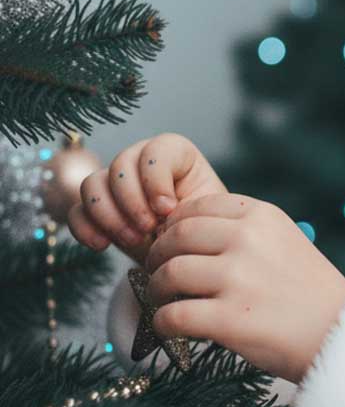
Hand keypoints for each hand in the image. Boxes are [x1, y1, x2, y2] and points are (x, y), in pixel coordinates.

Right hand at [67, 133, 227, 266]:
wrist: (188, 256)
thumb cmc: (203, 230)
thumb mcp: (206, 216)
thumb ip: (189, 206)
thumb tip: (163, 211)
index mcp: (176, 155)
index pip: (156, 150)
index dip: (156, 179)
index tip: (168, 209)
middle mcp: (141, 162)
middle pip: (120, 165)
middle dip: (132, 201)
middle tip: (148, 229)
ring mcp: (115, 184)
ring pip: (92, 184)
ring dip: (109, 215)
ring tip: (133, 240)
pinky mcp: (97, 210)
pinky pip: (76, 211)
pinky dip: (85, 228)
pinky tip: (102, 245)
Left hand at [143, 192, 344, 383]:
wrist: (343, 335)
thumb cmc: (312, 294)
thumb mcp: (287, 242)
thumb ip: (245, 232)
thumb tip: (185, 233)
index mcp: (263, 216)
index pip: (197, 207)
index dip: (174, 226)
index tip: (172, 244)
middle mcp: (248, 240)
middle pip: (176, 237)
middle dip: (158, 256)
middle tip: (157, 273)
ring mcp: (238, 279)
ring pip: (169, 274)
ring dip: (157, 290)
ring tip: (165, 301)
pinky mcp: (229, 319)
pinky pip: (172, 316)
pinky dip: (163, 323)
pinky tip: (170, 328)